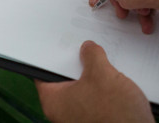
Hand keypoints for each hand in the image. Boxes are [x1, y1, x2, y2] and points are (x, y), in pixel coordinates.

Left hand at [36, 41, 153, 122]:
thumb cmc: (115, 114)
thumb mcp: (102, 74)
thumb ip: (91, 56)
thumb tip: (87, 48)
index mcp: (54, 102)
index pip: (43, 73)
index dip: (52, 56)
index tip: (60, 44)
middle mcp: (62, 114)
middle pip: (64, 81)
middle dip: (77, 64)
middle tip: (86, 48)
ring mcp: (78, 120)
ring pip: (81, 91)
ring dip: (92, 77)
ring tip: (104, 62)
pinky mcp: (95, 122)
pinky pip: (93, 101)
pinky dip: (100, 90)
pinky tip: (113, 80)